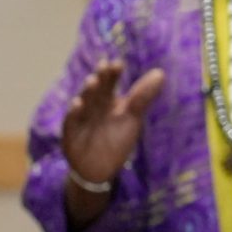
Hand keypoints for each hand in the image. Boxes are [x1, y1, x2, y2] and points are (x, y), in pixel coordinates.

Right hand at [60, 60, 165, 187]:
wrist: (100, 169)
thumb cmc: (116, 139)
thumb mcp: (132, 118)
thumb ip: (143, 96)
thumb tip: (160, 72)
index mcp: (107, 100)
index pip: (110, 83)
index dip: (113, 74)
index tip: (118, 63)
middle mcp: (92, 106)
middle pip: (97, 90)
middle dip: (100, 78)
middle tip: (104, 65)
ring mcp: (80, 119)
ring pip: (84, 102)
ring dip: (87, 92)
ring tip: (93, 80)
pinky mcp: (70, 134)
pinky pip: (71, 122)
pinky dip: (73, 113)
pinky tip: (77, 104)